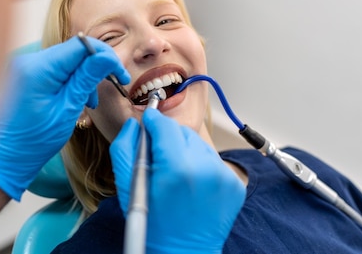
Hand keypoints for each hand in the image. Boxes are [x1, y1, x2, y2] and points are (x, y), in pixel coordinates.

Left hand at [0, 36, 129, 199]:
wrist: (5, 157)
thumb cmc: (34, 141)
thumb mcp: (68, 109)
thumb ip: (87, 79)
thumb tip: (107, 57)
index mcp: (37, 69)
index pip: (81, 45)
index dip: (105, 56)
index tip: (120, 74)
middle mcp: (27, 60)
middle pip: (74, 50)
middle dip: (95, 67)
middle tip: (113, 85)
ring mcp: (23, 65)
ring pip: (66, 59)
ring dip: (83, 75)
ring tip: (89, 101)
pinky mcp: (23, 73)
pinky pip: (54, 67)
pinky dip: (69, 79)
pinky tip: (74, 98)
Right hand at [111, 108, 245, 253]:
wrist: (184, 253)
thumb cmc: (153, 224)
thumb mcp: (127, 188)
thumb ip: (125, 149)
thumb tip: (134, 124)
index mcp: (178, 167)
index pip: (165, 126)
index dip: (154, 122)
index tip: (148, 121)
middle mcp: (206, 168)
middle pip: (183, 133)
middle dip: (169, 140)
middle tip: (159, 158)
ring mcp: (224, 176)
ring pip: (200, 145)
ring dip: (186, 152)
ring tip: (176, 175)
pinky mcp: (235, 185)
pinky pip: (213, 162)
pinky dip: (201, 166)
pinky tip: (191, 185)